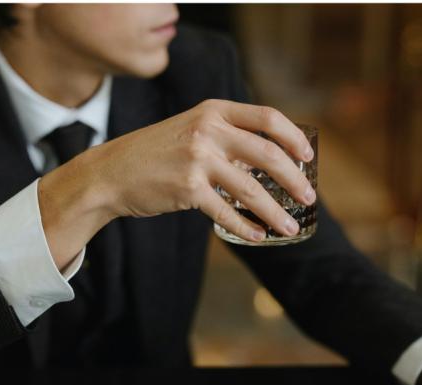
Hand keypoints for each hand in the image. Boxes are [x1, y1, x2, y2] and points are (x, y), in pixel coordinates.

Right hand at [38, 99, 315, 268]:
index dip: (293, 137)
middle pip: (267, 154)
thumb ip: (226, 139)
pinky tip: (260, 236)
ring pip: (251, 189)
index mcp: (213, 111)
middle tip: (309, 197)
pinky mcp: (188, 189)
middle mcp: (208, 130)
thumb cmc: (156, 154)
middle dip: (294, 179)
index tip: (308, 156)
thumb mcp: (191, 129)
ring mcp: (197, 159)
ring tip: (291, 227)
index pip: (267, 118)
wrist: (112, 172)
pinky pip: (227, 212)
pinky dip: (247, 227)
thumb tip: (268, 162)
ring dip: (276, 212)